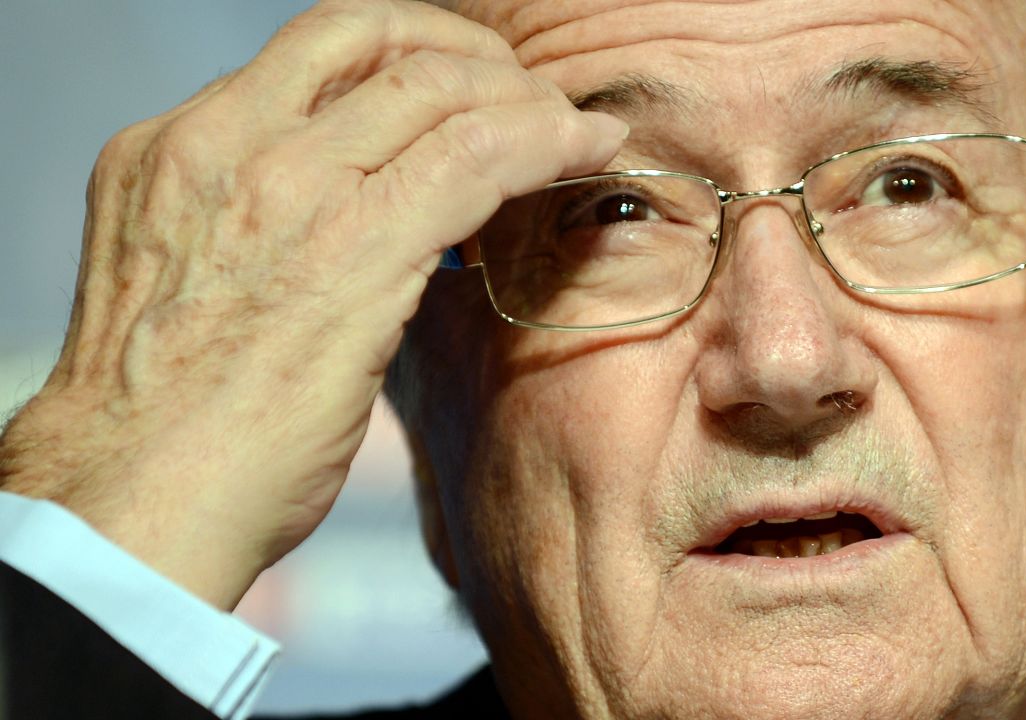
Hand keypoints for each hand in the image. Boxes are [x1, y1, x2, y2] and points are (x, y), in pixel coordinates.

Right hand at [0, 0, 625, 609]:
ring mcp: (287, 186)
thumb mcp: (192, 286)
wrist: (132, 503)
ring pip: (438, 85)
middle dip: (468, 53)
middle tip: (520, 94)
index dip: (407, 53)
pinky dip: (545, 138)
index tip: (458, 88)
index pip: (315, 50)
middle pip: (376, 37)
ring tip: (568, 123)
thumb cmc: (168, 427)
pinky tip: (584, 147)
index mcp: (177, 148)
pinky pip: (476, 155)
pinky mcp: (355, 246)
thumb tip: (362, 222)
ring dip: (522, 95)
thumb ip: (262, 231)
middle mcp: (225, 142)